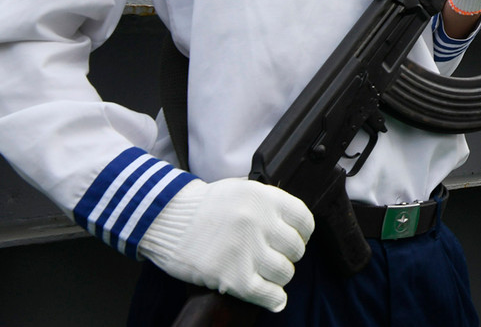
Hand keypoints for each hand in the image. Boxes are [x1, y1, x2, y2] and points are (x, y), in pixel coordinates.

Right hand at [138, 178, 313, 311]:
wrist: (166, 219)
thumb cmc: (205, 206)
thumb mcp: (243, 190)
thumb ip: (270, 204)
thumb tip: (294, 227)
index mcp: (265, 198)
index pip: (305, 221)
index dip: (303, 234)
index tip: (296, 239)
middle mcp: (259, 222)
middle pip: (296, 250)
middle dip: (288, 256)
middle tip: (275, 257)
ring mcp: (246, 250)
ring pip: (285, 273)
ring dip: (278, 277)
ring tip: (266, 273)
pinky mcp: (232, 276)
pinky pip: (266, 294)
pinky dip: (273, 299)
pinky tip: (274, 298)